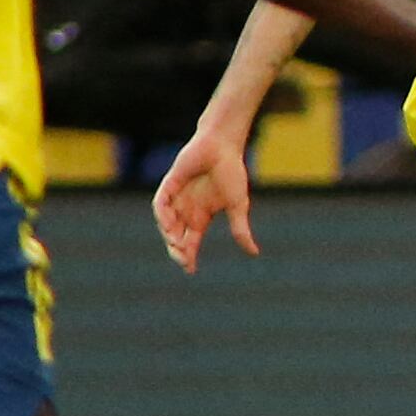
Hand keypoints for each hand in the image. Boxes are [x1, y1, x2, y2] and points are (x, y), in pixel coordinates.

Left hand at [154, 125, 254, 272]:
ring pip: (166, 222)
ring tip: (177, 244)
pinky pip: (161, 203)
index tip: (190, 269)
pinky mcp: (170, 184)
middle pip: (176, 236)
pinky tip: (168, 224)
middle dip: (177, 250)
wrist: (223, 146)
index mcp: (201, 216)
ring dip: (169, 234)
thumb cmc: (232, 173)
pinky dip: (162, 215)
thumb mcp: (237, 205)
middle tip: (182, 259)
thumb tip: (254, 253)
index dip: (189, 256)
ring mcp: (177, 197)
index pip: (191, 242)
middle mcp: (186, 209)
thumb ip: (241, 229)